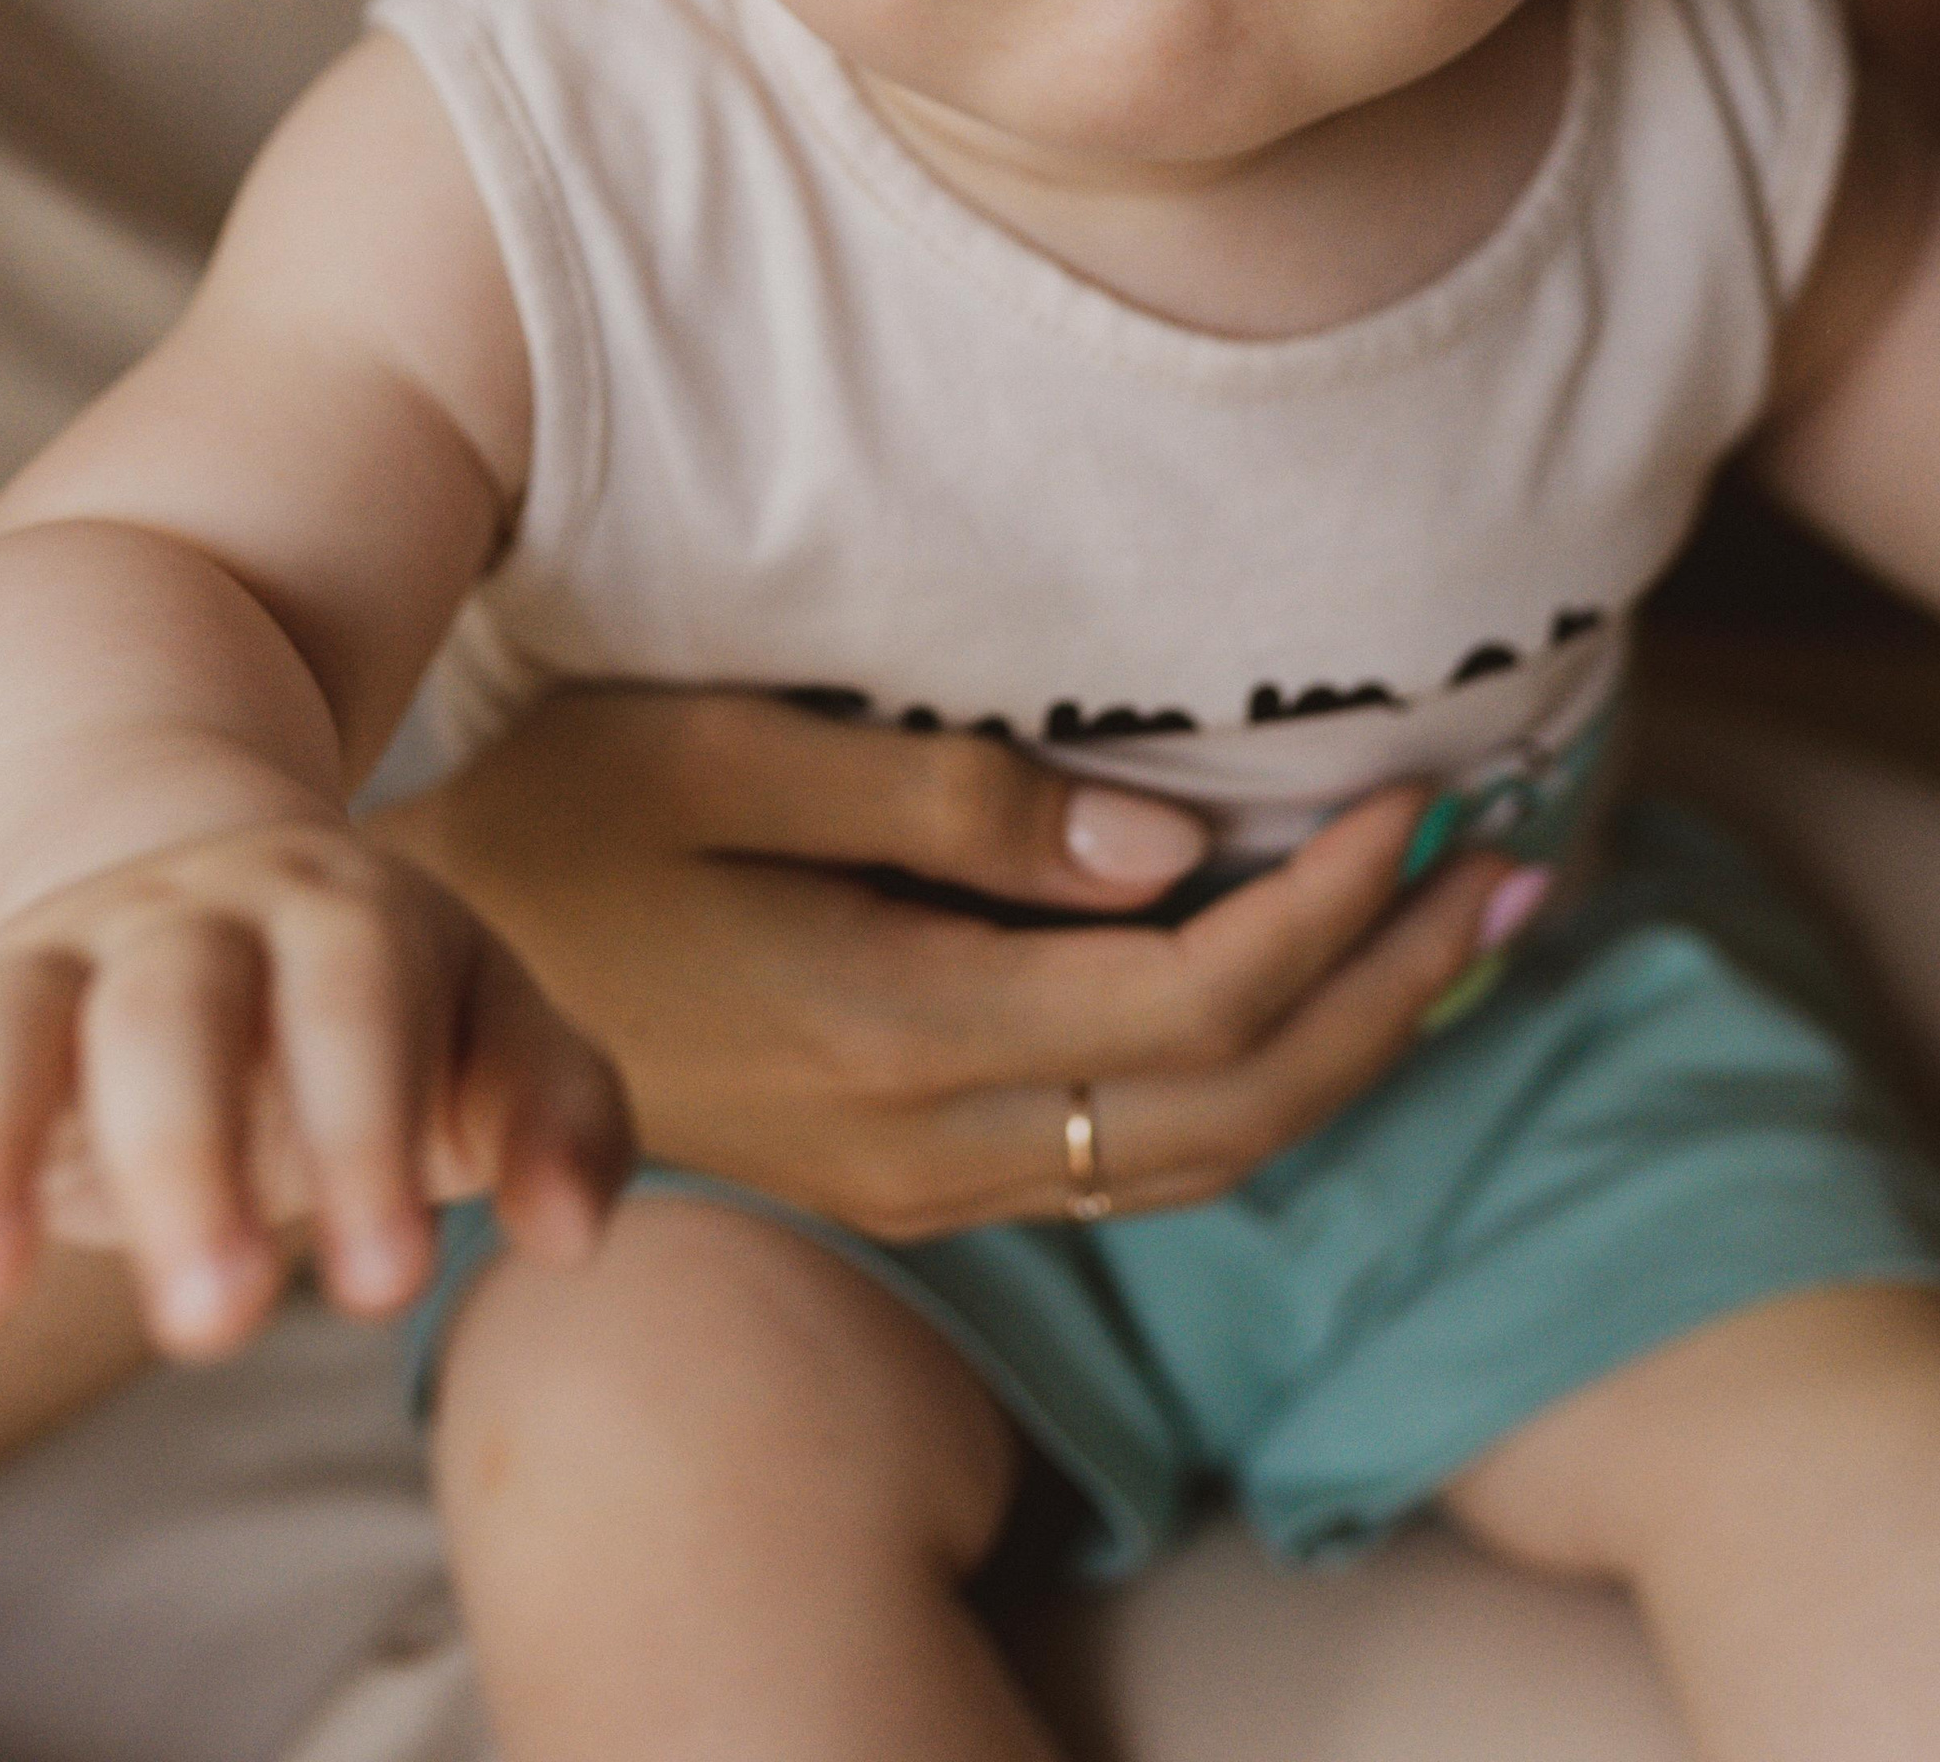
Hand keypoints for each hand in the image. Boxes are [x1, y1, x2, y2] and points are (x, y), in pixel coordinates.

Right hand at [0, 824, 629, 1355]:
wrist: (225, 868)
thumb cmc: (380, 997)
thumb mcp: (488, 1022)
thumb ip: (557, 1113)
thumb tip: (581, 1233)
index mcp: (335, 907)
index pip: (353, 1004)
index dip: (367, 1127)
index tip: (388, 1281)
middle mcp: (188, 915)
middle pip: (174, 1013)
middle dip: (191, 1156)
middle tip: (218, 1323)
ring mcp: (61, 953)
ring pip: (1, 1020)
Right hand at [380, 690, 1508, 1237]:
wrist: (422, 1015)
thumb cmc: (555, 834)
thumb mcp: (718, 757)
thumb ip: (946, 799)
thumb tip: (1170, 846)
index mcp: (896, 1026)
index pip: (1194, 1003)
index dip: (1334, 911)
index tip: (1424, 797)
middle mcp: (934, 1142)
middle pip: (1240, 1109)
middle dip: (1396, 995)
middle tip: (1517, 875)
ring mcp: (922, 1182)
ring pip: (1201, 1163)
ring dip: (1350, 1055)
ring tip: (1462, 942)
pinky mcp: (907, 1179)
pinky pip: (1133, 1168)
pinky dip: (1254, 1093)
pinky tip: (1304, 1013)